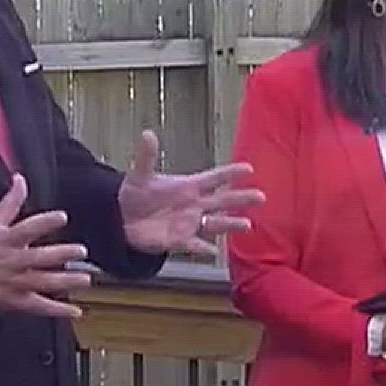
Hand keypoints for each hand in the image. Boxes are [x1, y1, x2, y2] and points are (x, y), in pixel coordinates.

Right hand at [0, 174, 92, 319]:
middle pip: (39, 257)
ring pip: (43, 282)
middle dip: (61, 254)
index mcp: (6, 240)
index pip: (26, 229)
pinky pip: (38, 306)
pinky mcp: (16, 301)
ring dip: (66, 282)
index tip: (63, 216)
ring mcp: (14, 282)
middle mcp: (12, 261)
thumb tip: (21, 178)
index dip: (44, 223)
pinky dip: (57, 311)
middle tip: (81, 250)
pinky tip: (76, 312)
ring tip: (86, 280)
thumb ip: (10, 202)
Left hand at [117, 130, 265, 258]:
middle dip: (241, 198)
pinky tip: (214, 251)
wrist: (125, 219)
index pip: (214, 178)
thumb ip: (146, 156)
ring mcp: (190, 224)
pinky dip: (204, 249)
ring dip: (230, 224)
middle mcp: (195, 205)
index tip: (249, 168)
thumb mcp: (140, 175)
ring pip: (215, 224)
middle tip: (261, 196)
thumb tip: (147, 134)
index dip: (230, 173)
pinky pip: (195, 246)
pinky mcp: (180, 241)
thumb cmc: (137, 194)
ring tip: (247, 225)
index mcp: (189, 186)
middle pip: (223, 201)